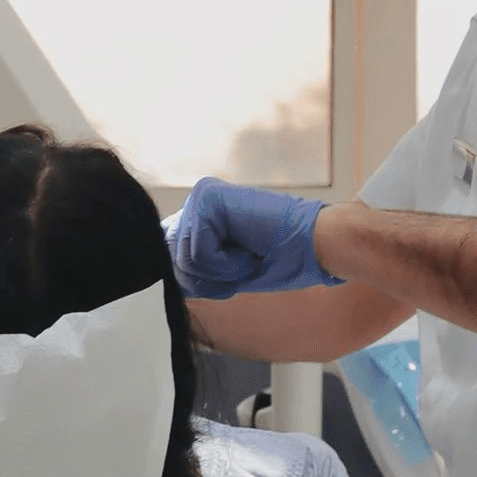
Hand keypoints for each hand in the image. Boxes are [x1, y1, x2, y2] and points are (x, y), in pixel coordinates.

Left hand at [164, 177, 343, 299]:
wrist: (316, 244)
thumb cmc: (279, 259)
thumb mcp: (226, 269)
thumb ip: (193, 264)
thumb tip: (160, 266)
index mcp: (201, 217)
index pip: (172, 259)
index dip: (200, 279)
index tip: (237, 269)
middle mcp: (197, 202)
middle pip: (173, 263)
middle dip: (209, 278)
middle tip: (245, 261)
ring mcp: (201, 197)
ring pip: (184, 261)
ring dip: (221, 271)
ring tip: (249, 252)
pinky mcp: (208, 198)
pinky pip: (198, 252)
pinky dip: (226, 263)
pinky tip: (248, 246)